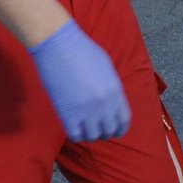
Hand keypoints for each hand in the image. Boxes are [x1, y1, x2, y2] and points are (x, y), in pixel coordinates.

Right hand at [29, 20, 131, 141]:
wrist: (59, 45)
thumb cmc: (81, 50)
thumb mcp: (106, 67)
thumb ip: (112, 86)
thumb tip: (111, 101)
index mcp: (116, 91)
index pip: (124, 120)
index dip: (120, 129)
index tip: (115, 131)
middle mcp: (105, 104)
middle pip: (109, 130)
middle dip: (104, 131)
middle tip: (96, 128)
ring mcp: (87, 111)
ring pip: (93, 136)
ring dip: (89, 133)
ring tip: (83, 126)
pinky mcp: (68, 114)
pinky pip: (76, 135)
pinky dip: (75, 134)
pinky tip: (72, 126)